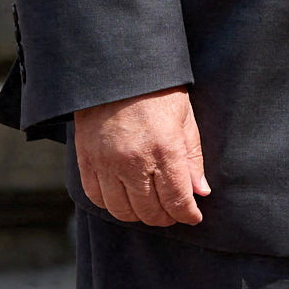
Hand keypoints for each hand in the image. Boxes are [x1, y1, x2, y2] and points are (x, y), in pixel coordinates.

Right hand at [73, 86, 208, 225]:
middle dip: (166, 217)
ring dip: (139, 215)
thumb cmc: (157, 92)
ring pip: (123, 210)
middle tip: (173, 213)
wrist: (116, 70)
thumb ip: (192, 158)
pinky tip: (125, 197)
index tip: (193, 216)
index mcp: (165, 149)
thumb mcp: (185, 119)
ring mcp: (107, 163)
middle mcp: (134, 161)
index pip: (177, 200)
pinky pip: (96, 198)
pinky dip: (112, 204)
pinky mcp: (87, 161)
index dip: (188, 214)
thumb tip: (201, 192)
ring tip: (150, 207)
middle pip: (150, 210)